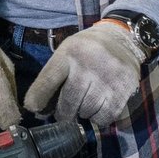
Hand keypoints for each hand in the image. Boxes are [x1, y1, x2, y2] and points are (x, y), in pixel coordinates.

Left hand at [23, 22, 142, 127]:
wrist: (121, 39)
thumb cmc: (86, 50)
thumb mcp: (66, 52)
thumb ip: (52, 77)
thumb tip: (38, 110)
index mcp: (69, 53)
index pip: (47, 81)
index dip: (38, 99)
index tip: (34, 109)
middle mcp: (88, 63)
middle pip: (68, 103)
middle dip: (63, 113)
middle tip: (64, 113)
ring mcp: (108, 77)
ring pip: (86, 112)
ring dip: (82, 113)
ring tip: (85, 103)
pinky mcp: (124, 89)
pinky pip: (104, 117)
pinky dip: (98, 118)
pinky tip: (98, 107)